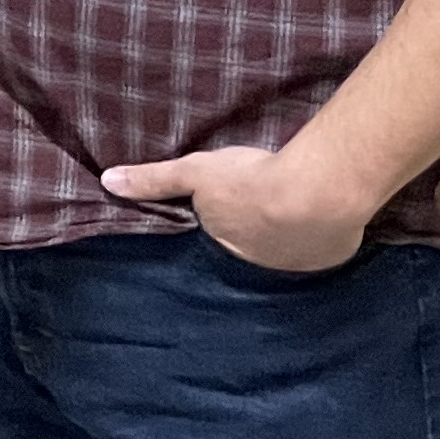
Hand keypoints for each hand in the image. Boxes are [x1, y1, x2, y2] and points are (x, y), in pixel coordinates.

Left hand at [99, 145, 368, 273]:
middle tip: (263, 211)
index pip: (219, 241)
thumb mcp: (196, 172)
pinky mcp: (331, 258)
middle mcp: (260, 266)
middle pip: (255, 248)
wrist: (318, 193)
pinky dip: (322, 237)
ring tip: (293, 215)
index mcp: (225, 247)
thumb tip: (108, 182)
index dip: (224, 227)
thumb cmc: (251, 182)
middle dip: (257, 234)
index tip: (231, 215)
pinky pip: (323, 250)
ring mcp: (298, 266)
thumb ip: (154, 180)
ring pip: (290, 251)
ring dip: (291, 237)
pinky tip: (323, 219)